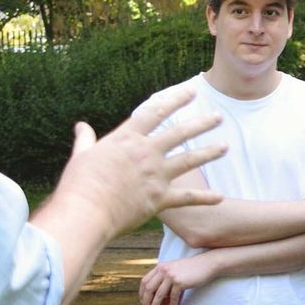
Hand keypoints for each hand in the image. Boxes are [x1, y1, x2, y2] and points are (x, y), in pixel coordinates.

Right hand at [49, 88, 226, 233]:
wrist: (85, 212)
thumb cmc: (78, 184)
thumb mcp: (81, 156)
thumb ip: (85, 140)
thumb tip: (81, 125)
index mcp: (126, 139)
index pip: (154, 112)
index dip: (174, 100)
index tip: (191, 91)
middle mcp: (146, 152)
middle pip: (180, 133)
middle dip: (201, 123)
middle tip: (219, 117)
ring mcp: (156, 175)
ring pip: (190, 160)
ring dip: (209, 152)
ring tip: (225, 147)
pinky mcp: (160, 198)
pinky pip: (188, 197)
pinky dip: (205, 198)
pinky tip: (220, 197)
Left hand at [139, 255, 216, 304]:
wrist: (206, 264)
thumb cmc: (192, 268)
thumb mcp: (174, 268)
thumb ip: (165, 276)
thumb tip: (158, 293)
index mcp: (161, 266)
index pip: (145, 281)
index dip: (141, 293)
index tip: (142, 301)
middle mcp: (164, 270)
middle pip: (149, 288)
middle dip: (145, 301)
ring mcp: (171, 276)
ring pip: (158, 294)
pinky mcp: (180, 282)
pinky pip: (172, 297)